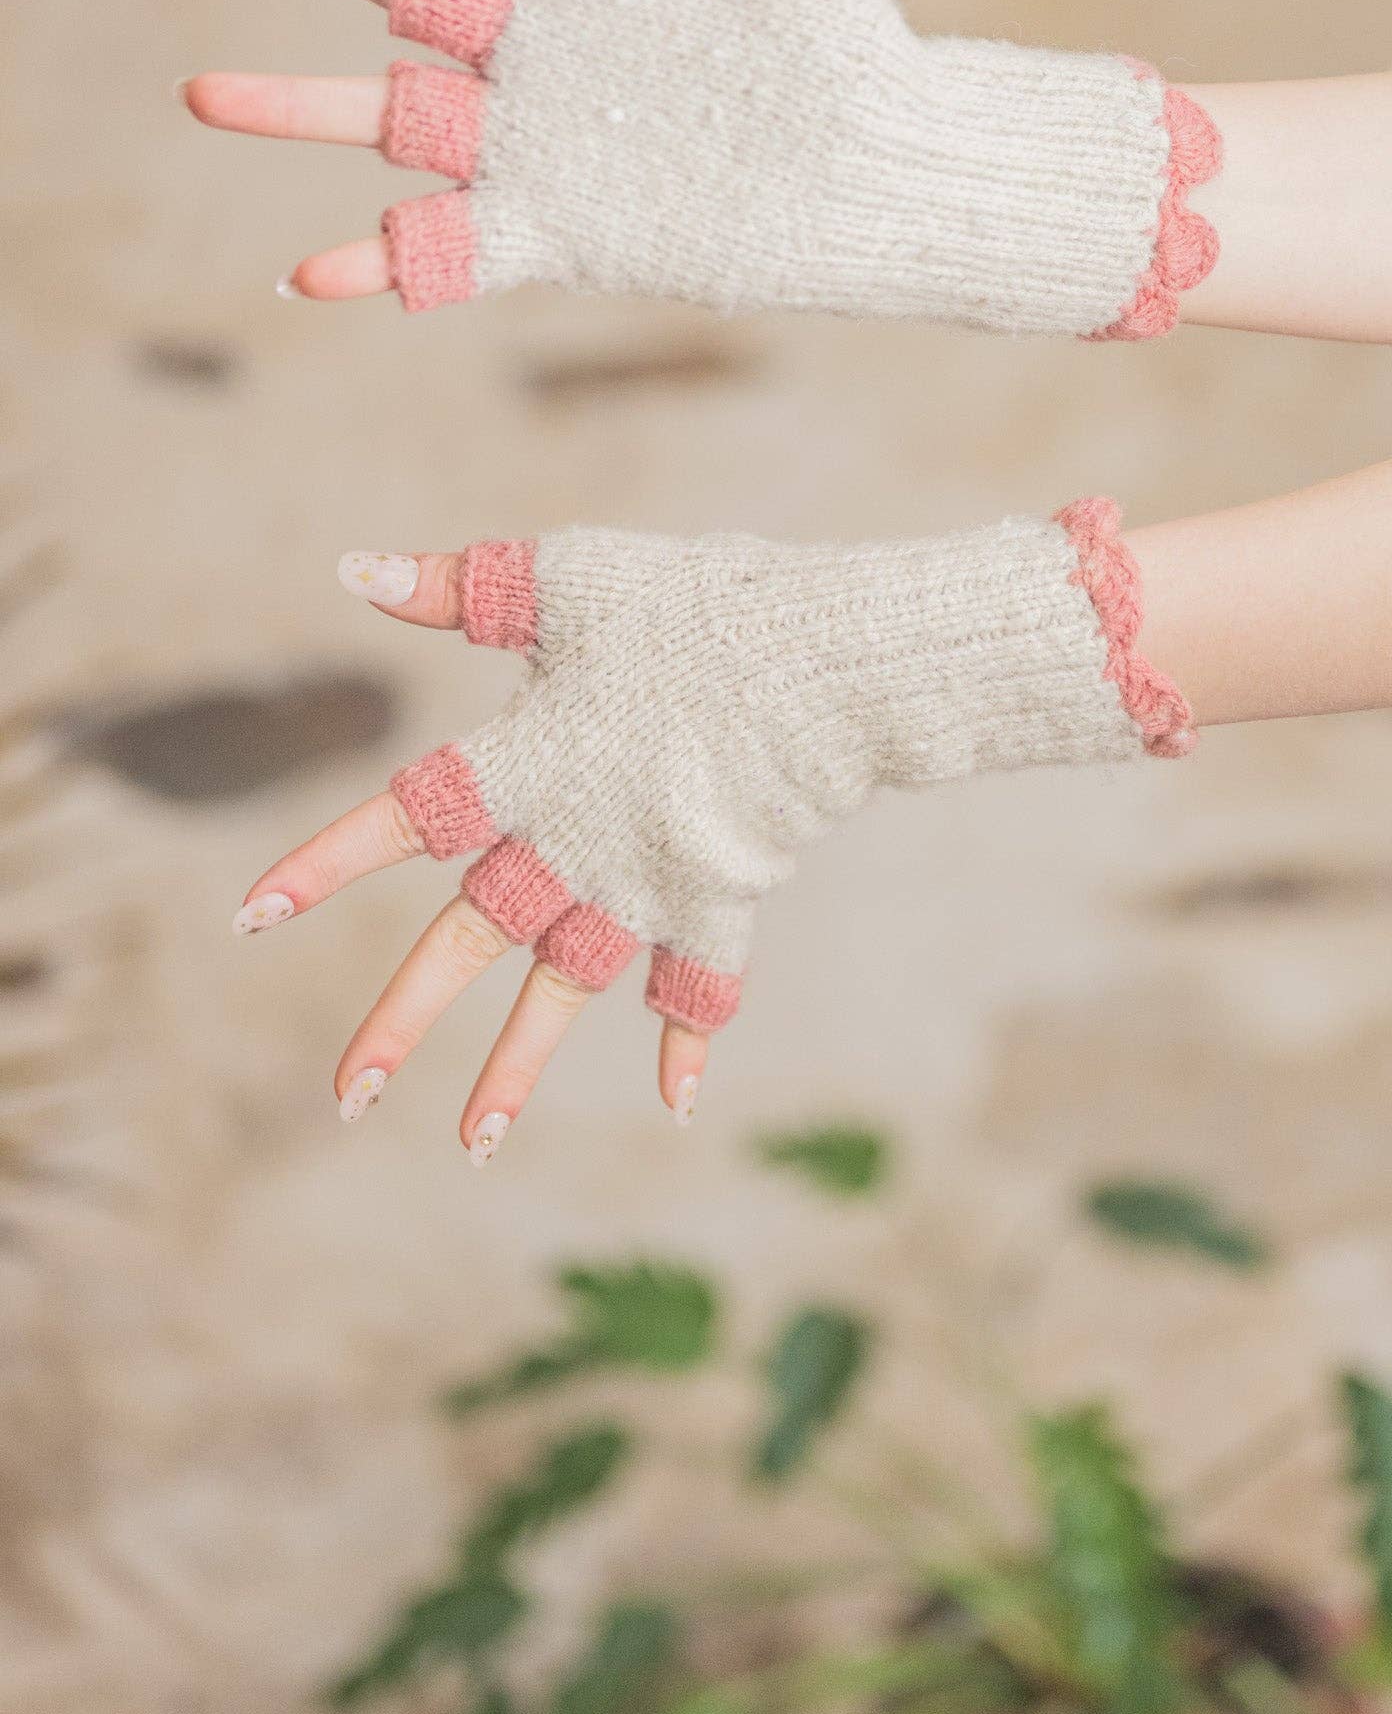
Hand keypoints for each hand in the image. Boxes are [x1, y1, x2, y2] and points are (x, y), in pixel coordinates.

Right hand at [186, 0, 1215, 337]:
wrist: (875, 168)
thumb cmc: (841, 41)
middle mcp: (538, 43)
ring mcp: (534, 138)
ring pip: (386, 118)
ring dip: (292, 107)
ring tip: (200, 94)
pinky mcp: (551, 227)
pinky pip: (444, 249)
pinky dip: (378, 264)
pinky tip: (306, 275)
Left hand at [234, 509, 1185, 1162]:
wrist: (821, 663)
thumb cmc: (690, 604)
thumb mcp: (566, 576)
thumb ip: (459, 587)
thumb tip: (352, 567)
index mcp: (524, 763)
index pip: (402, 817)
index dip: (324, 863)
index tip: (248, 917)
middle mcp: (571, 842)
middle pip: (469, 941)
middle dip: (403, 1020)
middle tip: (343, 1097)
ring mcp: (646, 884)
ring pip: (566, 991)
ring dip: (518, 1068)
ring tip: (471, 1146)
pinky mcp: (720, 897)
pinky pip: (702, 985)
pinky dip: (690, 1041)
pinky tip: (675, 1105)